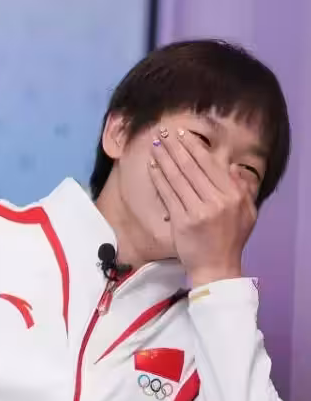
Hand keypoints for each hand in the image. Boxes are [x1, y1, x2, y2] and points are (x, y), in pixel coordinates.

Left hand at [149, 127, 256, 286]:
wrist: (217, 268)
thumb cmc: (231, 240)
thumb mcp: (247, 213)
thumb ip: (243, 188)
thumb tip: (230, 166)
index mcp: (233, 195)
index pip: (210, 164)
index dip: (193, 147)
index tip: (181, 134)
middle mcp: (217, 200)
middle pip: (191, 167)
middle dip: (175, 147)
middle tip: (162, 132)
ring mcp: (198, 211)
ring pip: (177, 178)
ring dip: (164, 158)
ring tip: (154, 144)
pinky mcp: (181, 222)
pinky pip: (168, 195)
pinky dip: (159, 178)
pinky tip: (152, 166)